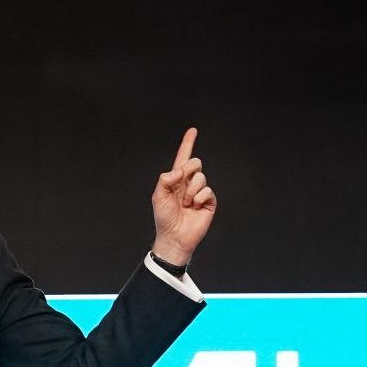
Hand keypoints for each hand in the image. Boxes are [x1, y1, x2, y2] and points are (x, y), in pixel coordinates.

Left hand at [151, 127, 216, 265]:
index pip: (183, 158)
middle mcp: (189, 183)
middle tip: (181, 184)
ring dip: (190, 191)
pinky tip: (194, 208)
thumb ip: (165, 179)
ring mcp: (200, 192)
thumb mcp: (158, 196)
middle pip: (195, 162)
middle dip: (189, 169)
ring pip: (201, 177)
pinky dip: (199, 198)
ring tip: (186, 204)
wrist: (174, 237)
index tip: (193, 130)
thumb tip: (179, 171)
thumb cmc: (164, 218)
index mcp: (176, 179)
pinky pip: (207, 190)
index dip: (188, 143)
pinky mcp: (209, 201)